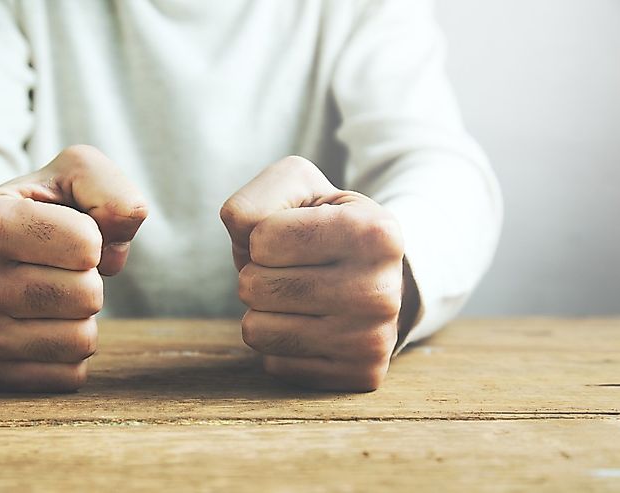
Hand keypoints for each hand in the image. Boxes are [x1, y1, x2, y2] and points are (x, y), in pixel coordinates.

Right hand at [0, 145, 147, 391]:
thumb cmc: (44, 209)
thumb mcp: (75, 174)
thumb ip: (108, 187)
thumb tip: (118, 232)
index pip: (84, 245)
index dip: (93, 237)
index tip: (67, 232)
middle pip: (85, 296)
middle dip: (91, 279)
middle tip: (62, 270)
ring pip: (79, 341)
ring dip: (83, 317)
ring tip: (53, 296)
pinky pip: (68, 376)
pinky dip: (72, 352)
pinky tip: (45, 326)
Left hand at [220, 156, 417, 391]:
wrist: (372, 273)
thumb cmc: (321, 225)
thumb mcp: (295, 189)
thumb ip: (255, 200)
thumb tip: (244, 237)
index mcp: (376, 232)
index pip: (262, 238)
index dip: (261, 236)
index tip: (293, 237)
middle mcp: (382, 291)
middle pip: (254, 286)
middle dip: (258, 273)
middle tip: (294, 270)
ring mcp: (373, 340)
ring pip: (256, 330)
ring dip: (264, 310)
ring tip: (300, 297)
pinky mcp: (359, 375)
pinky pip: (274, 364)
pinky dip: (279, 343)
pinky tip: (312, 324)